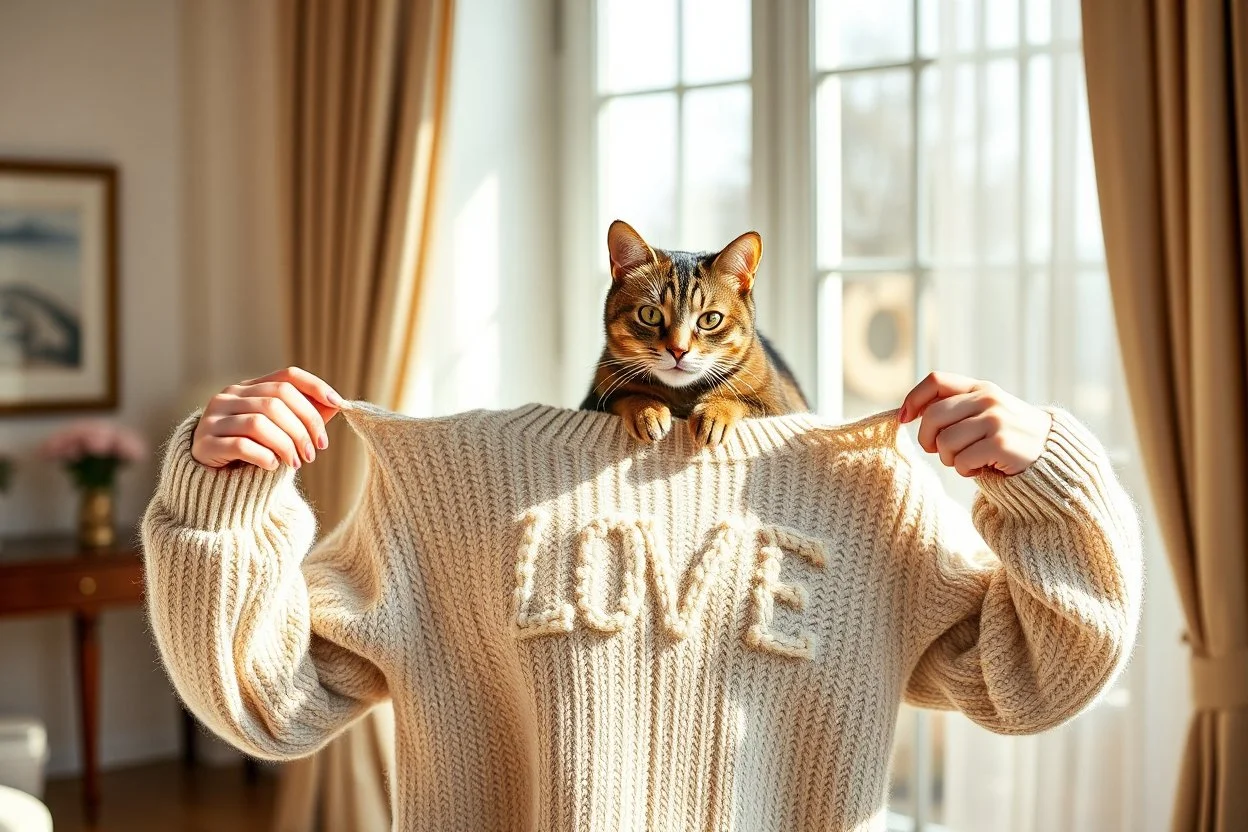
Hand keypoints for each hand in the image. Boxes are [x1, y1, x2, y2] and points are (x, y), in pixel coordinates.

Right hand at [191, 367, 348, 470]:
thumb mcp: (279, 429)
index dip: (315, 387)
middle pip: (277, 401)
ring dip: (286, 445)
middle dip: (304, 427)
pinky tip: (273, 466)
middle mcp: (229, 396)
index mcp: (249, 388)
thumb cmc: (252, 449)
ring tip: (296, 463)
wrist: (211, 475)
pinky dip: (264, 456)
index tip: (338, 404)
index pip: (287, 376)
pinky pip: (241, 445)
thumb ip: (304, 416)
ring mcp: (214, 418)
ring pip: (260, 423)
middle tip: (315, 451)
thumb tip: (339, 404)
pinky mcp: (205, 443)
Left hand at [897, 371, 1051, 476]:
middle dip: (928, 440)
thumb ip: (954, 407)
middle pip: (933, 416)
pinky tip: (980, 468)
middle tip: (938, 451)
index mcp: (980, 388)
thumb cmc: (1007, 435)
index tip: (904, 419)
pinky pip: (963, 461)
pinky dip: (965, 470)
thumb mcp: (984, 411)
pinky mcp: (1002, 444)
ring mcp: (996, 420)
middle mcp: (988, 399)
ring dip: (949, 459)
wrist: (1051, 454)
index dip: (913, 399)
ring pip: (945, 442)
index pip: (935, 381)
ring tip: (966, 461)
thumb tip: (910, 411)